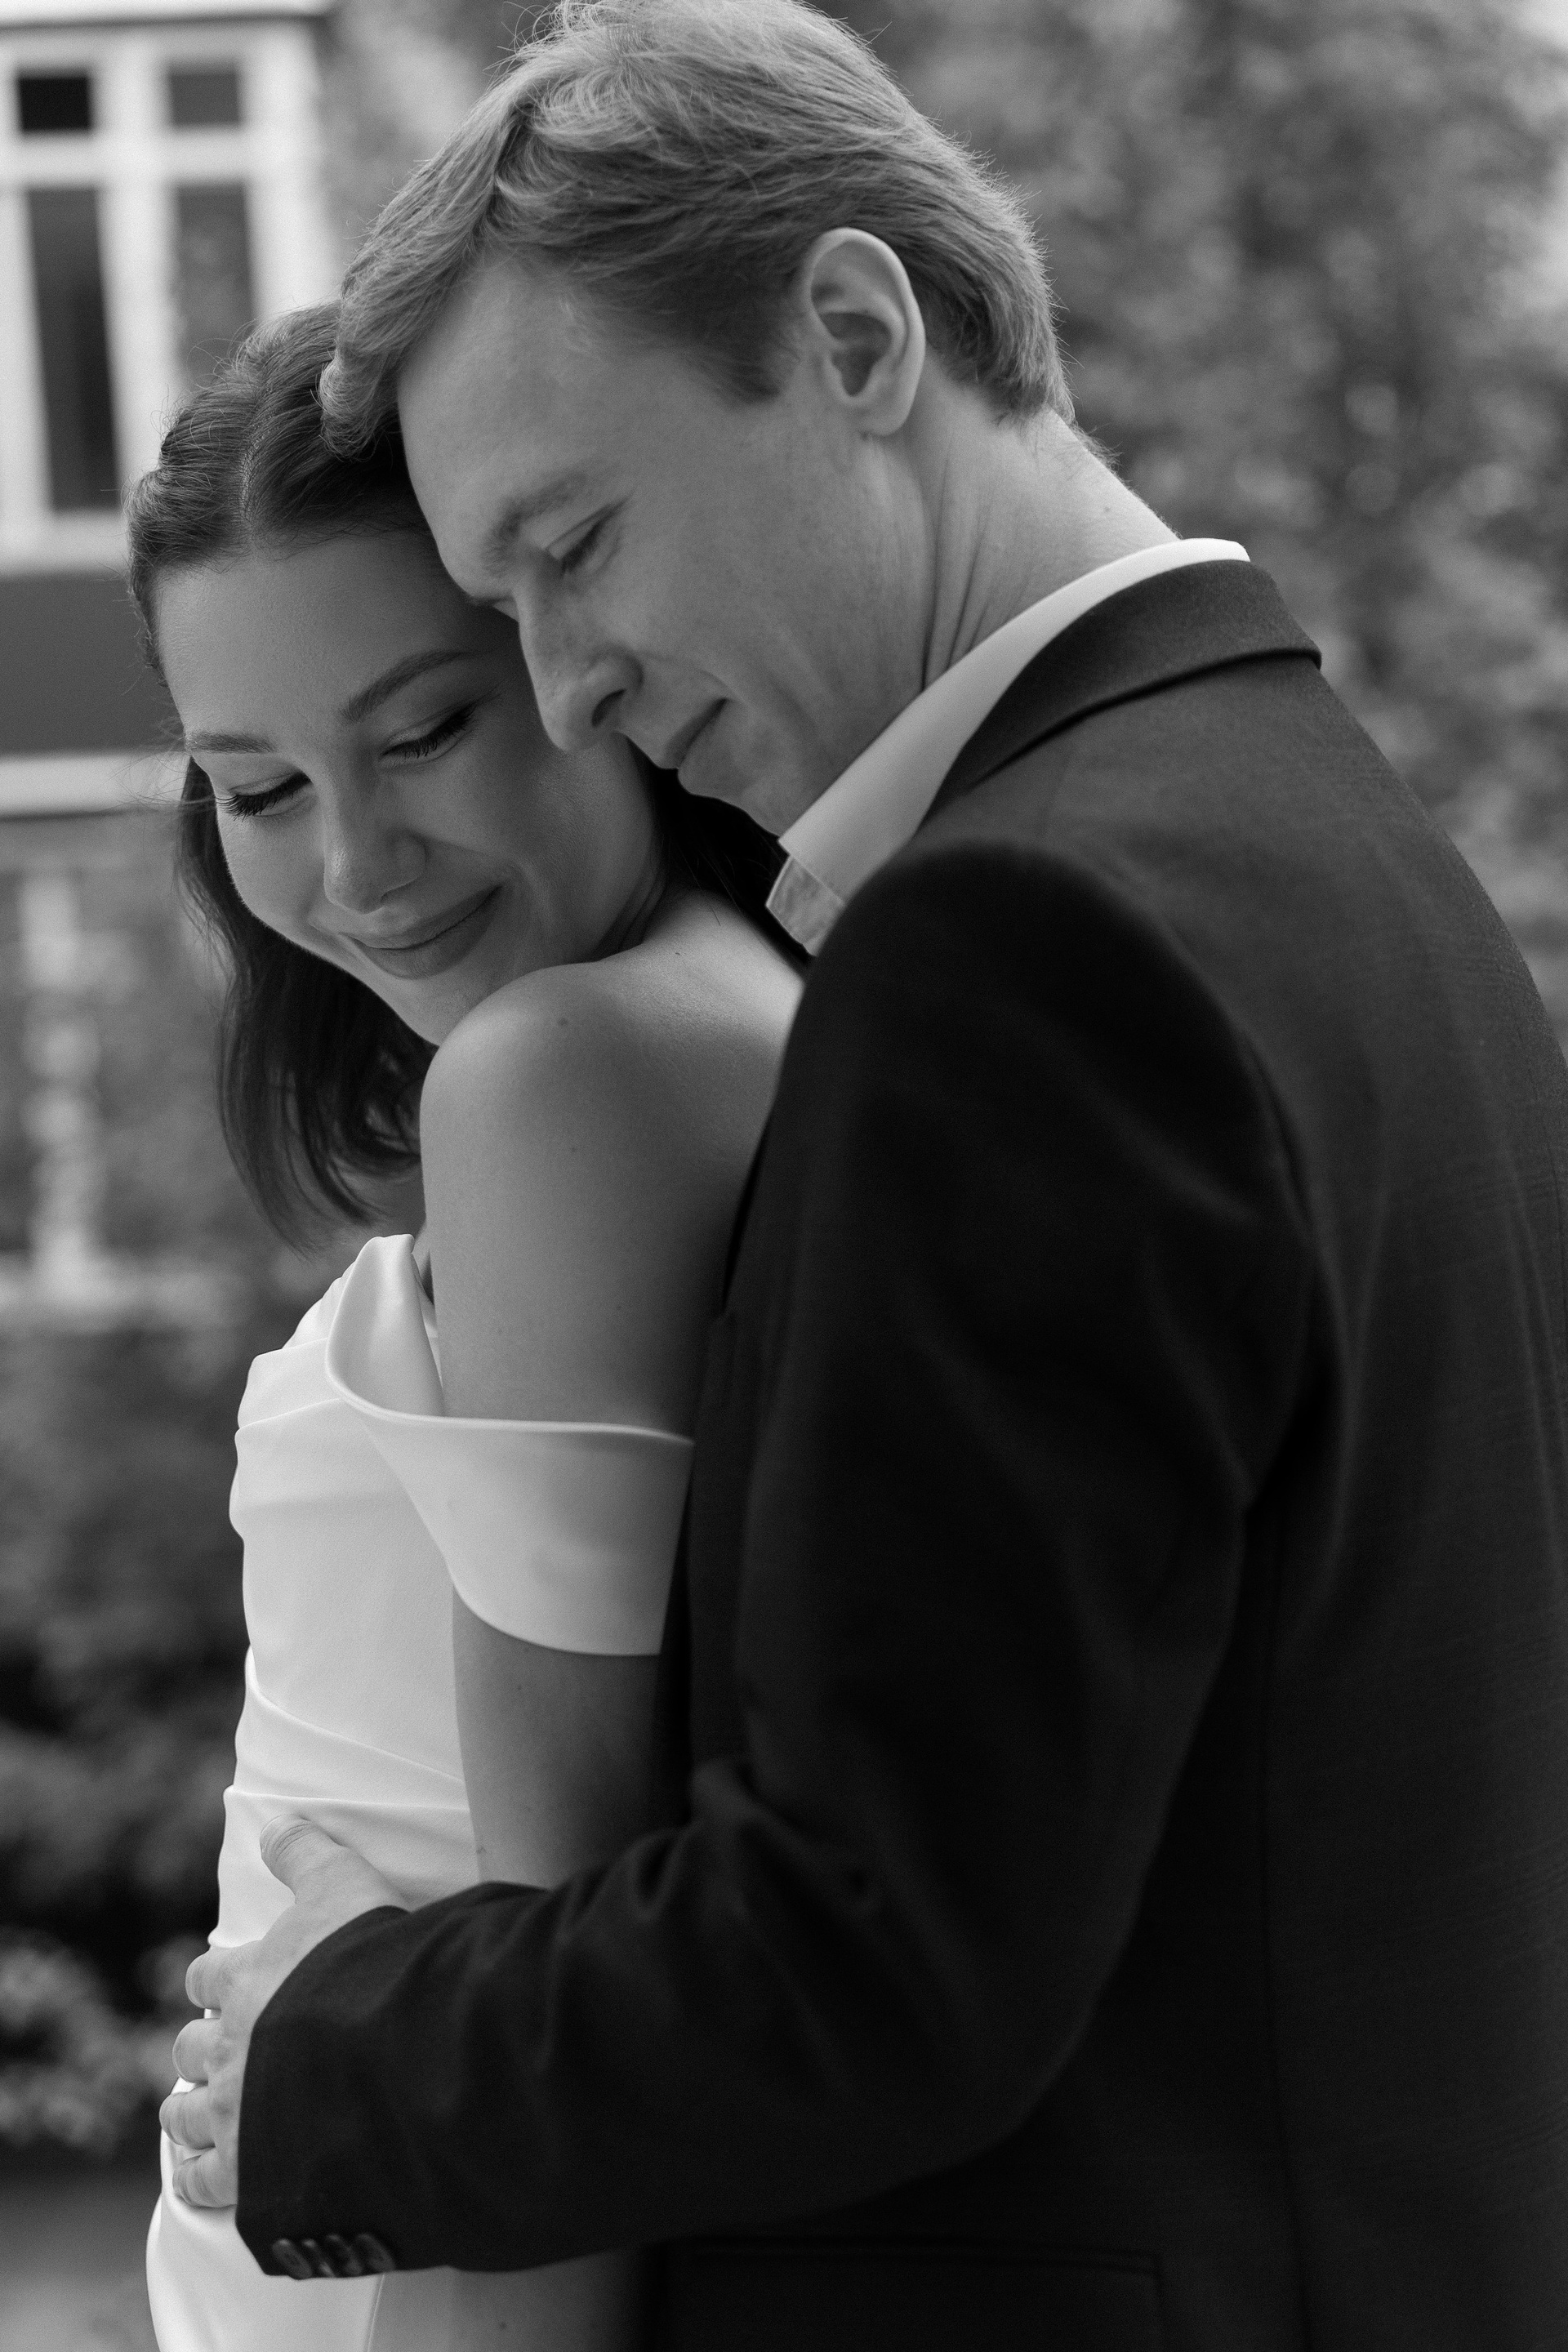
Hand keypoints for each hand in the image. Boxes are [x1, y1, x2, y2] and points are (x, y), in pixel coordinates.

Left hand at [160, 1817, 404, 2210]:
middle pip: (192, 2048)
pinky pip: (202, 2180)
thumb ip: (307, 1853)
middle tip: (216, 2052)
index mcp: (246, 1980)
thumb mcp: (343, 1884)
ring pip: (184, 2115)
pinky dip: (197, 2177)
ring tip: (193, 2113)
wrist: (379, 2048)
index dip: (213, 1983)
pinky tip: (201, 2175)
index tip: (221, 1987)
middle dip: (200, 2048)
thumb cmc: (365, 1960)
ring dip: (187, 2112)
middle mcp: (228, 2045)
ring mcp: (233, 2110)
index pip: (207, 1979)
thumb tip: (276, 1821)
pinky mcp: (246, 2169)